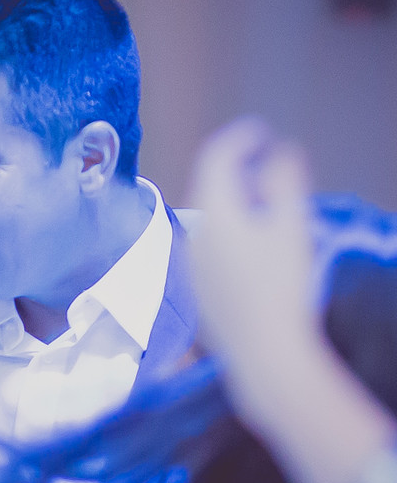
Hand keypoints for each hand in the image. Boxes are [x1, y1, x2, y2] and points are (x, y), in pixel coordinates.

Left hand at [188, 118, 319, 408]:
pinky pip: (210, 244)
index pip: (215, 158)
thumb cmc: (281, 287)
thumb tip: (282, 151)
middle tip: (274, 171)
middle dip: (242, 173)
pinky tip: (258, 249)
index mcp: (213, 213)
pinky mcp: (197, 285)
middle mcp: (193, 234)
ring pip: (211, 217)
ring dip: (237, 204)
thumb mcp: (291, 227)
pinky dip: (231, 232)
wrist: (264, 351)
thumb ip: (285, 182)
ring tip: (271, 210)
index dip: (238, 138)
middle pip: (211, 187)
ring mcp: (191, 262)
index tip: (260, 131)